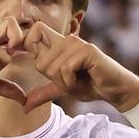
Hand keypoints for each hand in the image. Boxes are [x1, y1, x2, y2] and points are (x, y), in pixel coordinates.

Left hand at [18, 22, 138, 110]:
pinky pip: (65, 69)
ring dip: (64, 82)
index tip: (40, 64)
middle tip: (72, 80)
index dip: (29, 44)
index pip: (36, 31)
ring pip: (52, 67)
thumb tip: (24, 106)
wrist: (114, 90)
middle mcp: (67, 39)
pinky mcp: (86, 50)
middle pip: (40, 62)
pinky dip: (71, 82)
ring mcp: (77, 43)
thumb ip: (44, 93)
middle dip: (54, 80)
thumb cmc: (91, 86)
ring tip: (79, 80)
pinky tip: (84, 80)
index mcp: (60, 44)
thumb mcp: (63, 89)